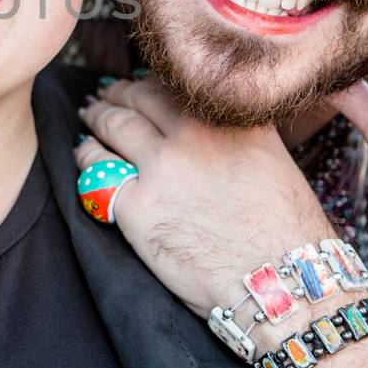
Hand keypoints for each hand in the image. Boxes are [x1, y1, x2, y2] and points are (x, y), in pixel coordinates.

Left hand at [74, 81, 339, 320]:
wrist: (281, 283)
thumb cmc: (284, 231)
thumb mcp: (273, 159)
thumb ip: (239, 130)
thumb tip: (212, 117)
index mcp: (229, 118)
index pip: (174, 85)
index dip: (151, 84)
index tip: (140, 86)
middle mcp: (193, 133)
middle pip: (139, 98)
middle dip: (119, 95)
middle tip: (106, 95)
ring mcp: (161, 166)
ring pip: (113, 125)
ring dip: (97, 117)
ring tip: (90, 115)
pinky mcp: (137, 205)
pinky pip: (97, 170)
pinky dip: (87, 157)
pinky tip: (83, 153)